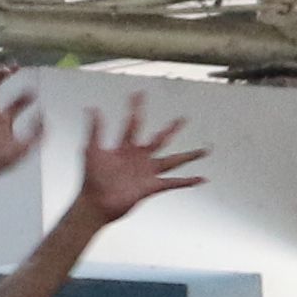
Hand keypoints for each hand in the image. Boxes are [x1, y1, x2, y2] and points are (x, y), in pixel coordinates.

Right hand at [0, 67, 38, 184]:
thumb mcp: (24, 149)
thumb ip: (37, 136)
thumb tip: (46, 121)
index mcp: (8, 117)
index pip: (19, 97)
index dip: (26, 89)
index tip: (34, 84)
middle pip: (0, 83)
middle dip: (7, 73)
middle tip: (15, 68)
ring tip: (1, 71)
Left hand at [71, 105, 202, 229]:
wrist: (95, 203)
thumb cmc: (91, 179)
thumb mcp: (92, 150)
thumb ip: (95, 130)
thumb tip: (92, 108)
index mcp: (125, 147)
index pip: (133, 123)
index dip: (136, 107)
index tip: (139, 92)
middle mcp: (140, 158)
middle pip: (160, 139)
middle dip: (172, 129)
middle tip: (183, 119)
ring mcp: (147, 172)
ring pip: (173, 160)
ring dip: (189, 156)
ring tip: (204, 150)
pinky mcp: (151, 186)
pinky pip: (173, 183)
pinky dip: (188, 181)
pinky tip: (201, 179)